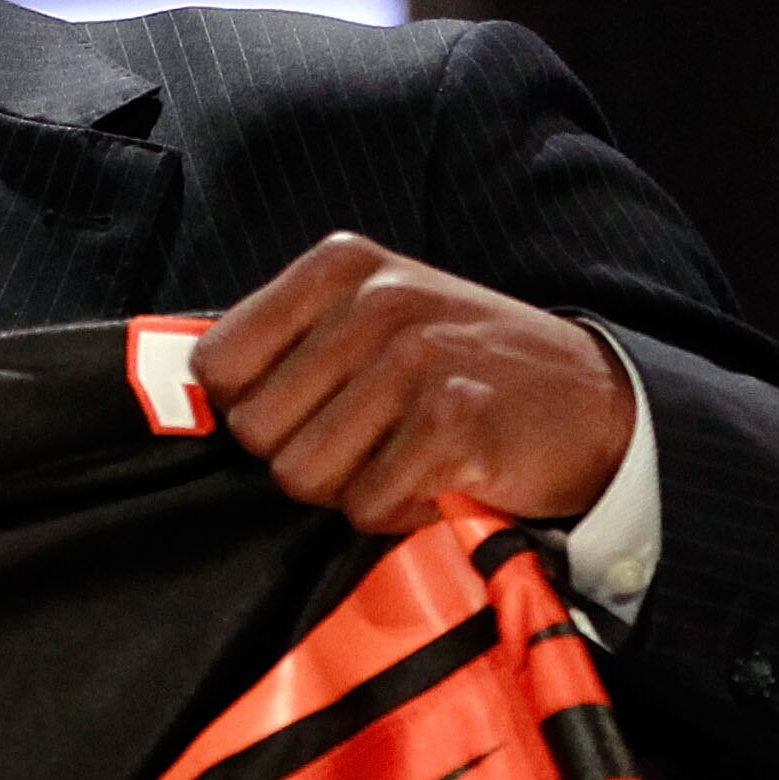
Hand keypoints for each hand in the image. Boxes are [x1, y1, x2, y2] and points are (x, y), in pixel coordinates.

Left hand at [191, 234, 637, 536]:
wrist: (597, 404)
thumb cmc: (468, 370)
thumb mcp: (376, 322)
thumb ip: (289, 343)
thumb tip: (182, 388)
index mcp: (341, 267)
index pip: (218, 363)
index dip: (251, 410)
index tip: (306, 413)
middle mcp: (375, 300)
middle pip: (255, 431)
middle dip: (304, 457)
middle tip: (370, 442)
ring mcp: (416, 357)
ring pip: (303, 475)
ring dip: (352, 490)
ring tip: (404, 458)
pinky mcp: (452, 421)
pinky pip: (367, 505)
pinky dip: (399, 512)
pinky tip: (439, 480)